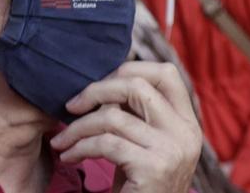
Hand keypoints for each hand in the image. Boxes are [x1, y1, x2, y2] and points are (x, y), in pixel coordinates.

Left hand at [51, 61, 198, 192]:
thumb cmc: (137, 182)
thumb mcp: (143, 142)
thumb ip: (136, 112)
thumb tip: (103, 76)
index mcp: (187, 123)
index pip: (166, 73)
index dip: (128, 69)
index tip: (99, 86)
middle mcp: (186, 134)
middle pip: (137, 85)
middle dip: (95, 91)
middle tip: (72, 106)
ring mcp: (172, 151)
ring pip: (112, 116)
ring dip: (77, 127)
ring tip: (62, 140)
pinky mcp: (154, 168)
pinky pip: (105, 143)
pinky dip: (79, 147)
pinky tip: (68, 156)